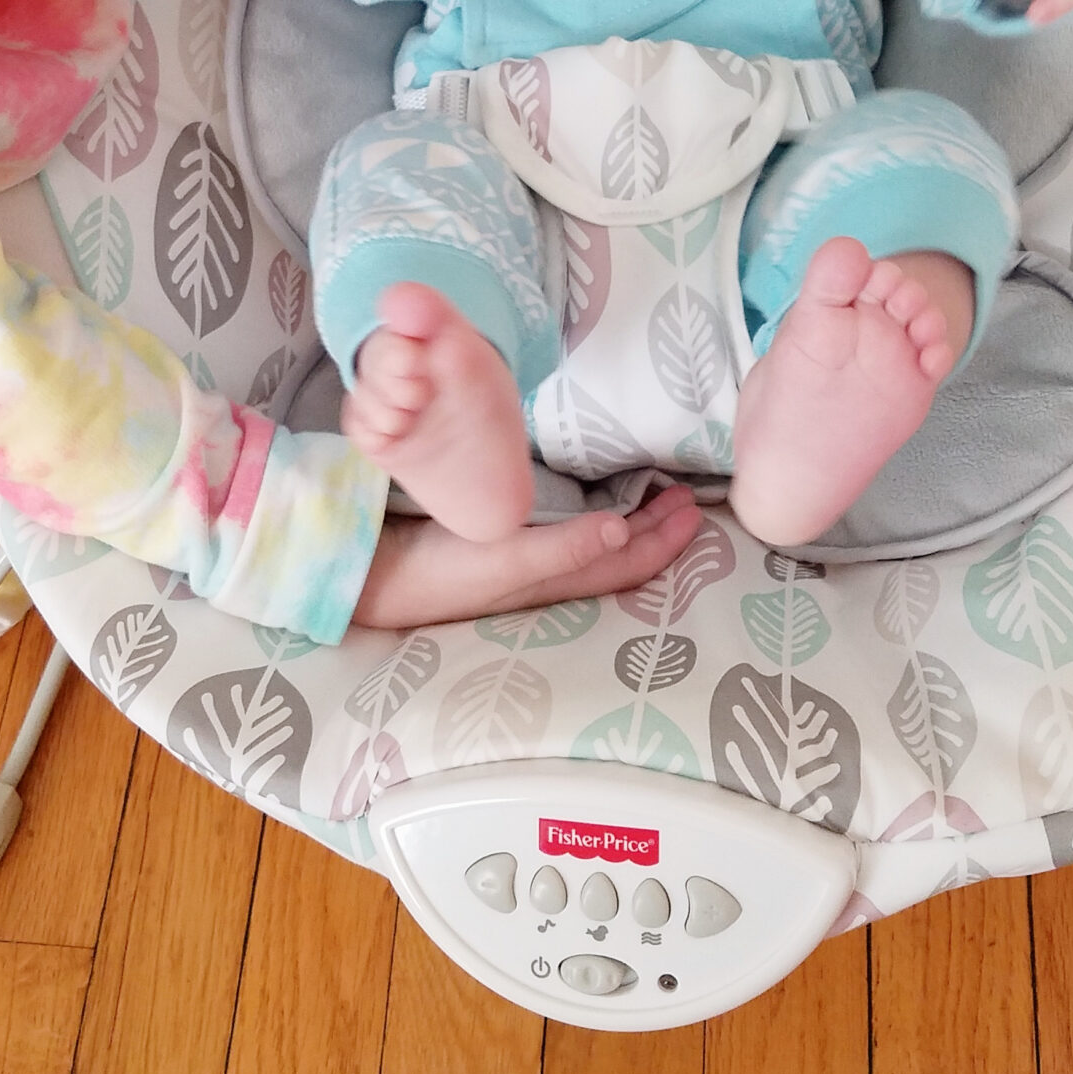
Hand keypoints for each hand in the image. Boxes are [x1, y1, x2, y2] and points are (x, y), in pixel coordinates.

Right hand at [351, 484, 703, 629]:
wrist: (378, 575)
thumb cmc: (443, 570)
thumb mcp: (505, 559)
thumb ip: (563, 548)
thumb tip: (621, 529)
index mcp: (559, 580)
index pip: (630, 564)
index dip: (666, 540)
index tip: (694, 506)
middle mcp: (551, 574)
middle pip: (619, 555)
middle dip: (656, 527)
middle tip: (684, 493)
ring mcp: (527, 562)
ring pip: (596, 544)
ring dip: (627, 520)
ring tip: (651, 494)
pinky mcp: (503, 544)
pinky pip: (567, 532)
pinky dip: (590, 515)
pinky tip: (585, 499)